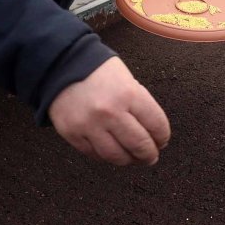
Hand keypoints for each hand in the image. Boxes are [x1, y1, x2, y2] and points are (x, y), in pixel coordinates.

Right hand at [48, 57, 170, 165]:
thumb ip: (140, 104)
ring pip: (117, 156)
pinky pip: (94, 155)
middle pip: (139, 145)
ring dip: (129, 160)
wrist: (62, 65)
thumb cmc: (98, 71)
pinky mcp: (72, 134)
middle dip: (149, 154)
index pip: (156, 125)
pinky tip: (111, 151)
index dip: (162, 137)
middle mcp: (110, 112)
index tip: (161, 140)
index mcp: (129, 94)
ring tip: (132, 158)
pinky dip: (106, 156)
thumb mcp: (127, 79)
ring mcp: (90, 125)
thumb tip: (153, 133)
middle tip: (150, 156)